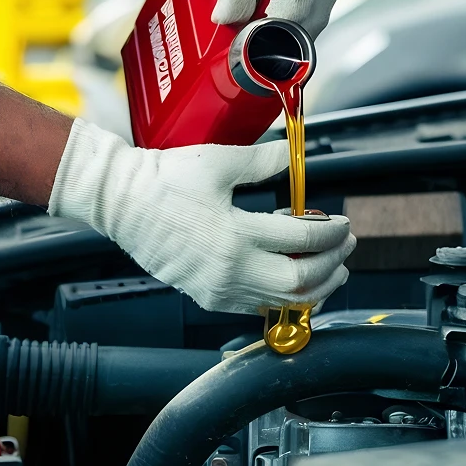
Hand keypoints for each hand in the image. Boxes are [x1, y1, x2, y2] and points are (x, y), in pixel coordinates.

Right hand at [48, 120, 353, 313]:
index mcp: (237, 234)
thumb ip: (264, 162)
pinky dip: (283, 301)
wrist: (120, 202)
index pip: (304, 240)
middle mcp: (230, 269)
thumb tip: (294, 157)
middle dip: (332, 265)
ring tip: (331, 272)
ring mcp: (218, 288)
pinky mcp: (207, 296)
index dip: (331, 232)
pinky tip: (293, 286)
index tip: (341, 223)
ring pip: (282, 303)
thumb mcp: (219, 162)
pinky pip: (256, 308)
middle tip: (345, 247)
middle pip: (301, 281)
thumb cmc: (162, 181)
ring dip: (315, 289)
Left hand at [171, 0, 344, 37]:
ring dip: (287, 28)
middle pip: (309, 17)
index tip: (241, 37)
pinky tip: (269, 15)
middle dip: (278, 35)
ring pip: (316, 16)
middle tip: (245, 36)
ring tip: (255, 22)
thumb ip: (233, 1)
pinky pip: (317, 8)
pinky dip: (294, 18)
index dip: (266, 33)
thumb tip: (238, 28)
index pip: (292, 11)